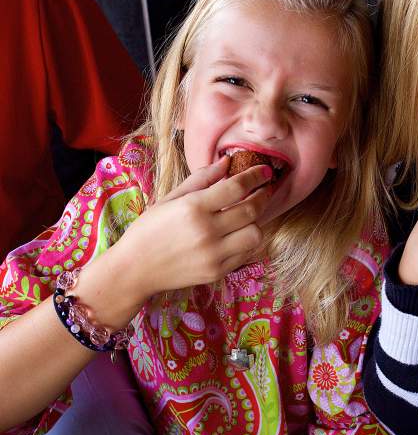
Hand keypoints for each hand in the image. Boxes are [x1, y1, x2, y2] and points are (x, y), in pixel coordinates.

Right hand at [110, 155, 272, 300]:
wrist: (134, 269)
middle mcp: (206, 231)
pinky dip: (246, 241)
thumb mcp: (170, 198)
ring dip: (255, 222)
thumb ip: (201, 179)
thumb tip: (227, 162)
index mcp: (193, 207)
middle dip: (263, 196)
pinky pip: (246, 254)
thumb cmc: (149, 229)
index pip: (236, 187)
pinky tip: (238, 233)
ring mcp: (213, 254)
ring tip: (248, 215)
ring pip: (255, 234)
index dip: (255, 177)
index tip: (265, 171)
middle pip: (251, 210)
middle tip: (265, 189)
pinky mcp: (216, 272)